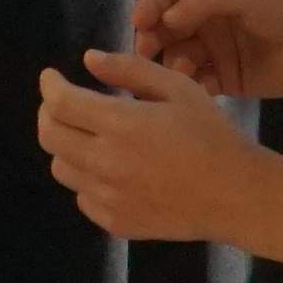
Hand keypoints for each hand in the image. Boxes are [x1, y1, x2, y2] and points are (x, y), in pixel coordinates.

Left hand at [36, 46, 275, 246]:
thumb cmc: (211, 134)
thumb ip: (130, 69)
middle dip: (48, 113)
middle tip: (62, 104)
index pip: (61, 104)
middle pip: (50, 136)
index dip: (49, 86)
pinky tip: (111, 169)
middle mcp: (105, 163)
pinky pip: (82, 197)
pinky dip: (86, 178)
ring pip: (61, 168)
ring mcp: (107, 198)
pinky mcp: (114, 222)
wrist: (234, 194)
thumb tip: (88, 59)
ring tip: (89, 136)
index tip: (50, 77)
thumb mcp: (179, 88)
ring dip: (66, 146)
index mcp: (121, 125)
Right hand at [131, 0, 282, 103]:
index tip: (137, 24)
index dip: (149, 6)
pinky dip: (189, 85)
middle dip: (153, 39)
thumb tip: (163, 20)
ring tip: (182, 72)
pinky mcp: (227, 78)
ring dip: (172, 64)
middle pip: (166, 27)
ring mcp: (218, 48)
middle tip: (147, 54)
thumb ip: (198, 1)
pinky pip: (197, 81)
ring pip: (178, 56)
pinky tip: (194, 88)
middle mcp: (210, 16)